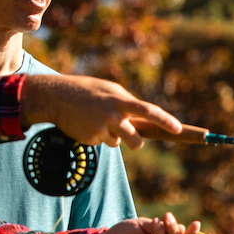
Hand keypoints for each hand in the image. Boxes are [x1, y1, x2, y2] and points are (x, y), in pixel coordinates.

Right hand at [20, 74, 181, 147]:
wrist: (55, 96)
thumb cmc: (87, 91)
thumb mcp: (109, 90)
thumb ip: (127, 102)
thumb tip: (147, 120)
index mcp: (120, 99)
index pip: (148, 111)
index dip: (165, 121)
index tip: (178, 129)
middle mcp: (112, 114)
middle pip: (135, 140)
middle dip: (136, 143)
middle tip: (132, 140)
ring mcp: (100, 128)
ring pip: (118, 143)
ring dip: (114, 138)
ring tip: (98, 122)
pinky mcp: (89, 138)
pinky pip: (103, 142)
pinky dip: (98, 136)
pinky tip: (86, 124)